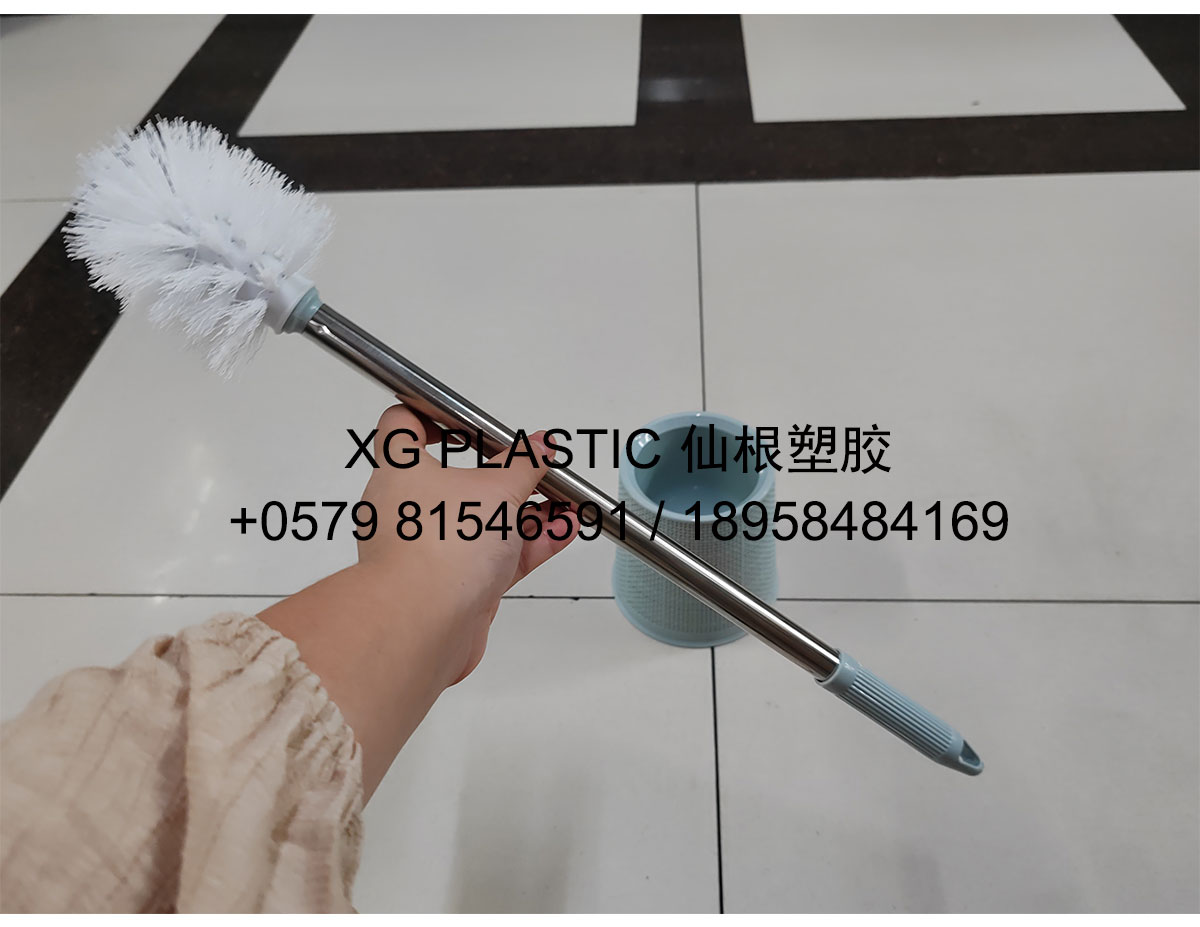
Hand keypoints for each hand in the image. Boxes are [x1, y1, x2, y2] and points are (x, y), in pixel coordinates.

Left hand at [259, 403, 577, 797]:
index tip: (468, 419)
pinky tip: (562, 532)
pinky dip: (527, 544)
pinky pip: (495, 556)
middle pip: (458, 479)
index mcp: (400, 471)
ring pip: (483, 522)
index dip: (433, 416)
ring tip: (568, 503)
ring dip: (528, 512)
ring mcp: (430, 550)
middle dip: (508, 475)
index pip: (403, 427)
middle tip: (540, 468)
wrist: (423, 625)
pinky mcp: (453, 586)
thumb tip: (540, 445)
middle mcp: (407, 510)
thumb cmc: (440, 546)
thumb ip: (524, 465)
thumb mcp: (497, 489)